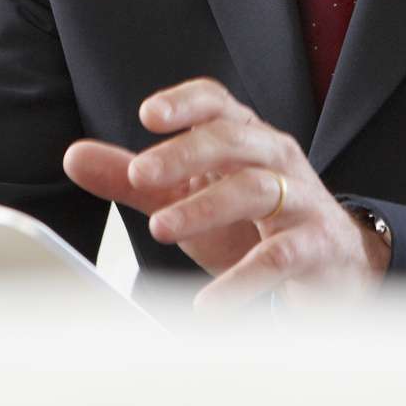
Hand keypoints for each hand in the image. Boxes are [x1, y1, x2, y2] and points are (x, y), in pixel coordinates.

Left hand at [62, 77, 387, 311]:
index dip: (185, 103)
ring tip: (160, 230)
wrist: (331, 266)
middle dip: (185, 152)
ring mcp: (301, 199)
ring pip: (257, 189)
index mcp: (245, 138)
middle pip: (234, 139)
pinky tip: (209, 302)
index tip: (147, 115)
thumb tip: (74, 156)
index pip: (217, 103)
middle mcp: (275, 158)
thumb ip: (135, 179)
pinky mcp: (316, 244)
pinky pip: (279, 256)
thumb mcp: (189, 197)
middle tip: (140, 174)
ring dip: (206, 207)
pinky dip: (243, 280)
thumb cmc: (252, 225)